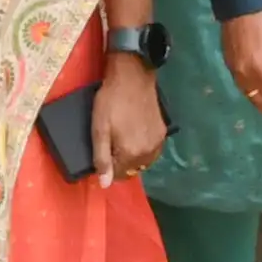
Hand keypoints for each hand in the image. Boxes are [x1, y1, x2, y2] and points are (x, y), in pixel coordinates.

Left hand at [88, 45, 169, 188]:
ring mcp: (158, 142)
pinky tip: (135, 132)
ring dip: (133, 155)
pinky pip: (152, 148)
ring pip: (143, 160)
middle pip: (132, 169)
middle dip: (121, 161)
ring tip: (123, 137)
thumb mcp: (99, 129)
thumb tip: (105, 184)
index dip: (108, 166)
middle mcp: (148, 153)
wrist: (132, 76)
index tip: (103, 151)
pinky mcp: (163, 131)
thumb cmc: (111, 101)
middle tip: (112, 141)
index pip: (119, 175)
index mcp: (131, 154)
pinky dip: (143, 146)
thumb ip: (101, 158)